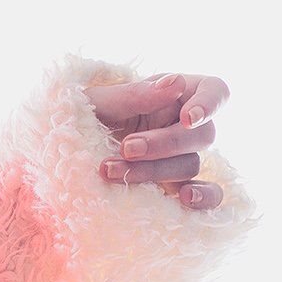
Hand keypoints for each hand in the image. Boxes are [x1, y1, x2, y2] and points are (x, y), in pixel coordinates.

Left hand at [85, 70, 227, 208]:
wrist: (67, 153)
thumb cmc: (85, 116)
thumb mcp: (100, 100)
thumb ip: (135, 94)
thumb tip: (175, 83)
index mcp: (175, 94)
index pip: (214, 91)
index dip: (209, 104)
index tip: (188, 117)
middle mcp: (184, 125)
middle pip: (202, 134)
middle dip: (164, 144)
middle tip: (126, 148)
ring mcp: (181, 157)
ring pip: (190, 165)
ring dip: (153, 171)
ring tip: (112, 171)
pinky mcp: (174, 186)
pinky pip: (204, 194)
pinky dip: (202, 197)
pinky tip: (184, 199)